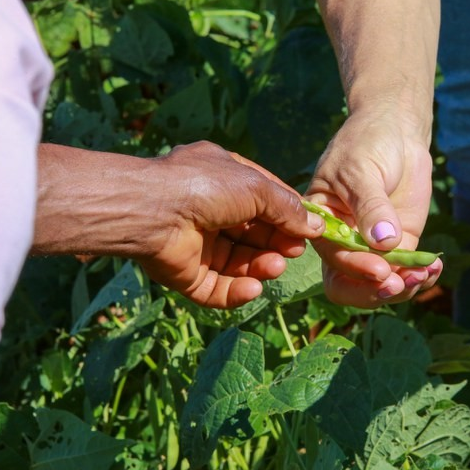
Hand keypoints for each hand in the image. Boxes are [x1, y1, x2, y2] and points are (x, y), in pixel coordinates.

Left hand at [33, 142, 323, 307]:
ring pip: (239, 263)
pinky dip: (237, 290)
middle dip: (276, 244)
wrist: (152, 211)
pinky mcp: (187, 274)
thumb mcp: (256, 188)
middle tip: (294, 252)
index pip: (263, 200)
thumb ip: (288, 209)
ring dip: (261, 266)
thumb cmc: (205, 186)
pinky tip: (253, 288)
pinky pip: (218, 287)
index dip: (287, 216)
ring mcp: (197, 244)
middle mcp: (209, 211)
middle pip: (253, 235)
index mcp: (222, 179)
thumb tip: (316, 226)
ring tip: (275, 267)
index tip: (310, 231)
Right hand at [305, 106, 441, 307]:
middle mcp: (342, 242)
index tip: (381, 269)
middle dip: (373, 291)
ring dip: (403, 286)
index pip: (332, 259)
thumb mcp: (361, 170)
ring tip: (425, 273)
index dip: (354, 270)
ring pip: (380, 285)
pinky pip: (406, 271)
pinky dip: (420, 275)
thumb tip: (383, 243)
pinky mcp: (399, 244)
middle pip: (349, 285)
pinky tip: (434, 268)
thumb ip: (371, 206)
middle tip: (399, 284)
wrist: (395, 129)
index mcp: (322, 225)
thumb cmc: (366, 143)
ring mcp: (371, 246)